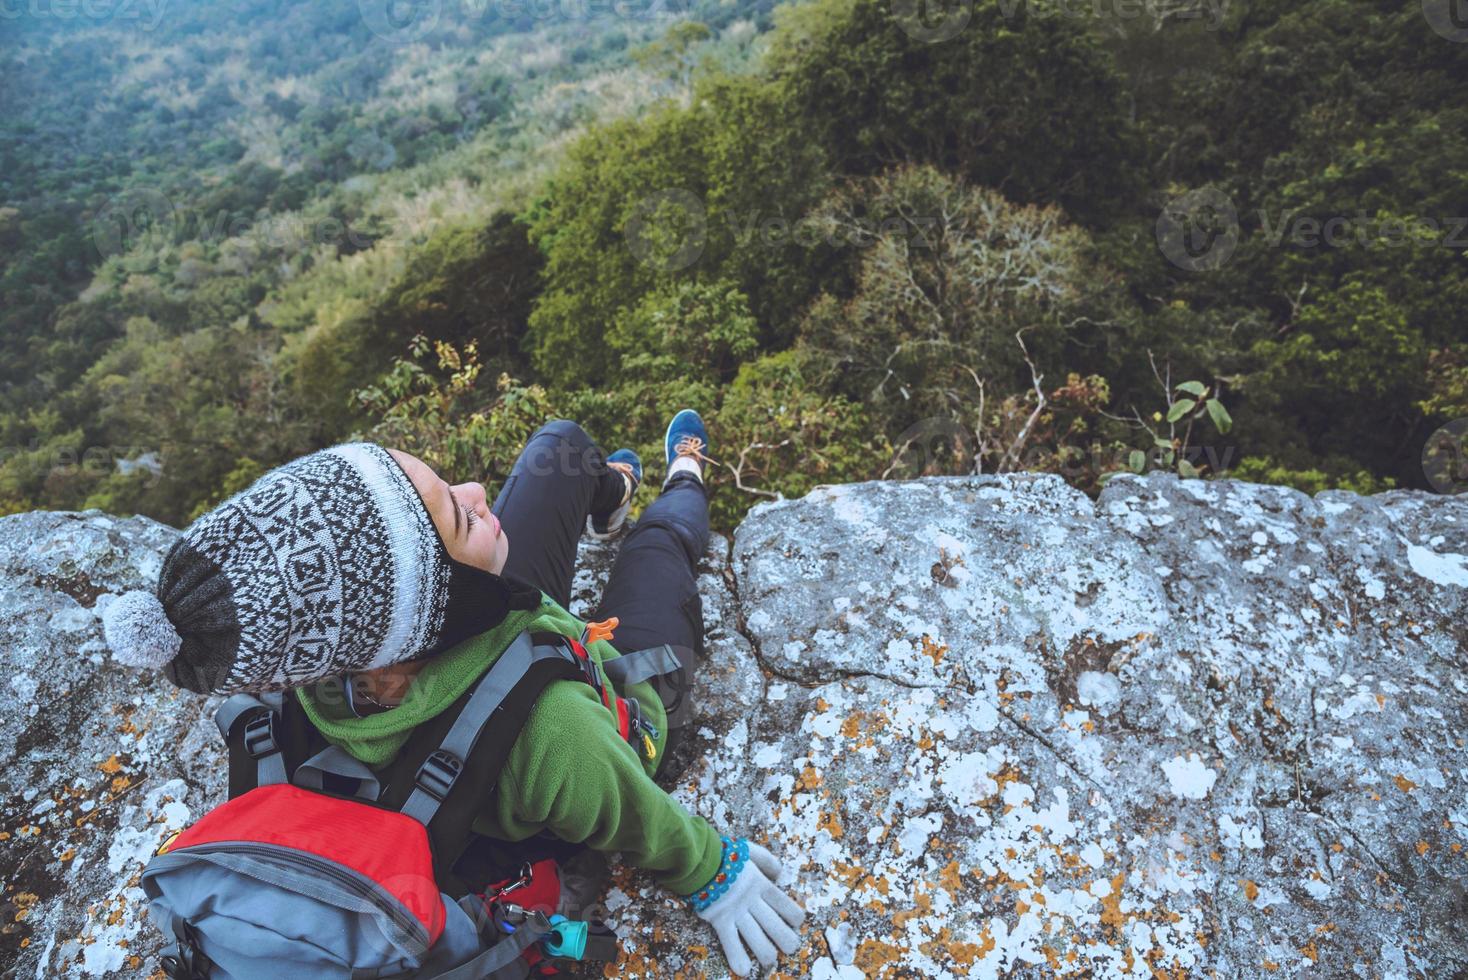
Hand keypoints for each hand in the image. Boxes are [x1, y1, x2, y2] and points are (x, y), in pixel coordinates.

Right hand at [691, 837, 804, 975]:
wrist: (699, 858)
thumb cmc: (724, 853)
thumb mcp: (750, 850)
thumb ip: (766, 860)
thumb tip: (779, 873)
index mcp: (760, 884)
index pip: (782, 902)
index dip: (793, 914)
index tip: (798, 923)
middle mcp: (751, 901)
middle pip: (773, 923)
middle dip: (785, 938)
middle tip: (792, 948)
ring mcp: (736, 912)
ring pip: (755, 937)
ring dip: (765, 952)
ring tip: (771, 961)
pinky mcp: (720, 920)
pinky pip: (730, 941)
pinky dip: (736, 956)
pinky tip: (743, 970)